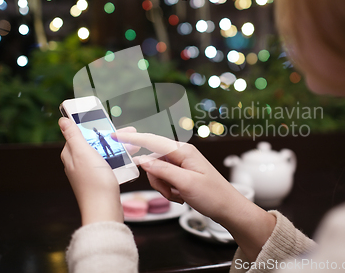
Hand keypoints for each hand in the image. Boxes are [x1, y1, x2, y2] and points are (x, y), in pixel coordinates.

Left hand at [59, 118, 136, 224]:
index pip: (79, 134)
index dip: (92, 125)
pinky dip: (120, 159)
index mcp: (71, 155)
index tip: (104, 119)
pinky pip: (110, 164)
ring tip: (134, 143)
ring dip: (119, 146)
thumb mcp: (83, 153)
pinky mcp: (100, 180)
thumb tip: (62, 120)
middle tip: (128, 131)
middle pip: (94, 143)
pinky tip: (130, 158)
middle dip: (111, 136)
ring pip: (105, 153)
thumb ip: (73, 135)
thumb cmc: (93, 182)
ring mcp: (90, 173)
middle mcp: (78, 164)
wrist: (104, 210)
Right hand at [111, 132, 275, 259]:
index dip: (133, 139)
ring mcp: (181, 164)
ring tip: (180, 195)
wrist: (228, 209)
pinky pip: (165, 180)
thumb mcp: (186, 183)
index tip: (116, 135)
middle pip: (153, 161)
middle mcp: (181, 154)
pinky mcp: (181, 174)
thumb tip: (142, 160)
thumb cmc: (213, 195)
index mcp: (183, 151)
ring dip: (164, 187)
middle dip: (158, 180)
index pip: (153, 141)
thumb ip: (162, 170)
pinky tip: (182, 196)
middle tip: (173, 191)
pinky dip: (169, 190)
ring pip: (157, 173)